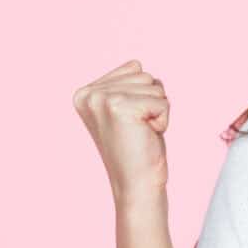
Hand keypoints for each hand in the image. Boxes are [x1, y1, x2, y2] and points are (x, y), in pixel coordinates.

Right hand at [72, 60, 171, 199]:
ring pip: (154, 85)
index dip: (143, 97)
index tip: (129, 122)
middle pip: (144, 75)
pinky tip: (147, 136)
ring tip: (141, 133)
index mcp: (84, 93)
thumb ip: (127, 84)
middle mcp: (88, 94)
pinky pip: (162, 101)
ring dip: (157, 111)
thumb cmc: (137, 149)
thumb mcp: (126, 110)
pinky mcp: (120, 107)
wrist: (136, 184)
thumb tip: (136, 62)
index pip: (134, 68)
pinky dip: (163, 119)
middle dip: (151, 103)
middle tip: (137, 130)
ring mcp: (102, 99)